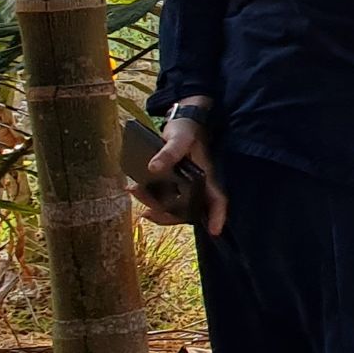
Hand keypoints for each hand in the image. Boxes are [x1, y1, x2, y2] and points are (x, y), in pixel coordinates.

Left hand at [130, 113, 228, 235]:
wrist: (180, 122)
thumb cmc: (186, 129)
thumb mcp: (179, 137)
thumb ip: (168, 152)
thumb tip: (153, 167)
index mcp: (206, 177)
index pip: (217, 199)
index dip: (218, 216)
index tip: (215, 231)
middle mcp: (198, 185)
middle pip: (190, 210)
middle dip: (168, 215)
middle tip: (147, 212)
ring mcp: (186, 186)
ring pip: (174, 205)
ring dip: (155, 205)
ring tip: (135, 192)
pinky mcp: (174, 183)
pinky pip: (164, 196)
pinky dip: (150, 197)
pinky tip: (136, 190)